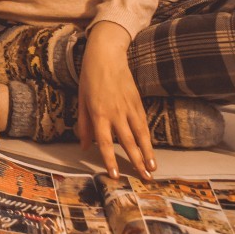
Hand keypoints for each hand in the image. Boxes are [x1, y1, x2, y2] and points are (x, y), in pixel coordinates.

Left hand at [75, 21, 154, 180]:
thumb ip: (84, 125)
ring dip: (148, 153)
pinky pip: (143, 123)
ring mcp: (129, 107)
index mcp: (99, 113)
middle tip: (145, 178)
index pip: (105, 141)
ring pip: (141, 134)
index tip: (115, 175)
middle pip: (128, 141)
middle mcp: (116, 112)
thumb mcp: (81, 100)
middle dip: (136, 161)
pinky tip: (151, 149)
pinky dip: (148, 137)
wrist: (107, 55)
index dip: (110, 159)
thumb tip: (85, 146)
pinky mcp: (138, 101)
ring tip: (153, 168)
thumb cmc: (90, 77)